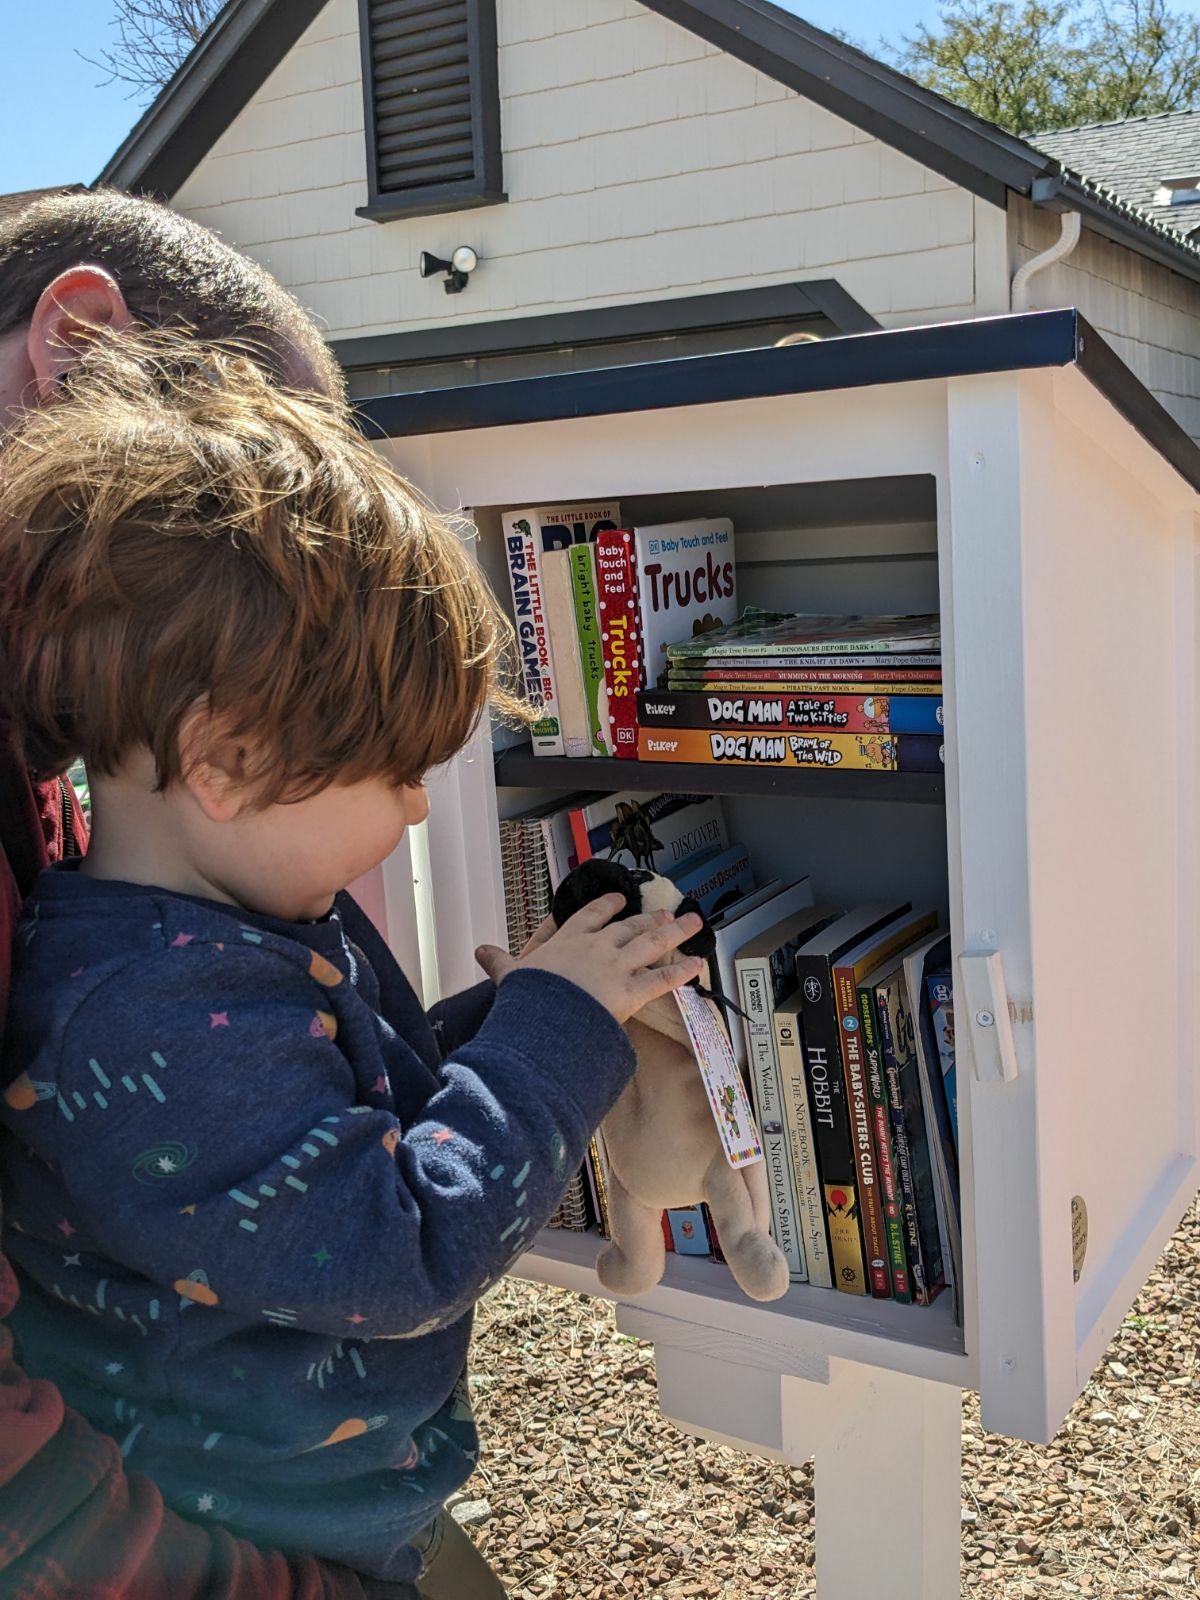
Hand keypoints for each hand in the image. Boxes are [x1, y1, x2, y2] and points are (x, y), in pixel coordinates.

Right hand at [475, 893, 703, 1024]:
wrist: (545, 1019)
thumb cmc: (528, 996)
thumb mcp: (510, 975)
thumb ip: (499, 962)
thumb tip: (480, 951)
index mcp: (570, 939)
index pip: (592, 916)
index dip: (608, 906)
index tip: (618, 900)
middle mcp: (598, 947)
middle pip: (629, 927)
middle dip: (648, 918)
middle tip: (665, 910)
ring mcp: (618, 966)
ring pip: (652, 944)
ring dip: (674, 932)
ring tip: (692, 922)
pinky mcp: (632, 991)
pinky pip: (662, 979)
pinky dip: (682, 972)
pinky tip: (698, 964)